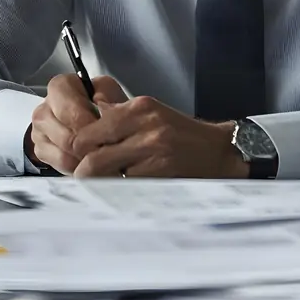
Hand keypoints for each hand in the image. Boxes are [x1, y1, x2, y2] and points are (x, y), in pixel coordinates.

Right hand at [28, 73, 127, 174]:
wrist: (91, 118)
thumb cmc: (100, 103)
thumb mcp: (108, 91)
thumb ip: (107, 96)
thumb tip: (103, 107)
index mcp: (60, 87)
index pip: (72, 113)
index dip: (92, 127)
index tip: (108, 134)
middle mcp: (44, 107)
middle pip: (67, 138)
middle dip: (90, 147)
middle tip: (108, 150)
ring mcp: (39, 131)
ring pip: (63, 155)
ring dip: (85, 160)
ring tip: (102, 156)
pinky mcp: (40, 150)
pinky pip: (61, 166)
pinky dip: (78, 167)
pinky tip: (90, 160)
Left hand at [71, 96, 248, 178]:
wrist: (220, 151)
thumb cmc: (182, 134)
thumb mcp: (151, 114)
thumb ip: (118, 116)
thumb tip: (88, 116)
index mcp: (139, 108)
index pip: (88, 131)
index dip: (79, 149)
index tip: (79, 157)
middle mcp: (145, 126)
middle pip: (92, 156)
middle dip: (84, 171)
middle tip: (86, 178)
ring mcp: (153, 151)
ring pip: (106, 175)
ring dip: (102, 184)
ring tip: (106, 185)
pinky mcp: (161, 173)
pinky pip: (126, 187)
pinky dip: (122, 191)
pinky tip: (129, 189)